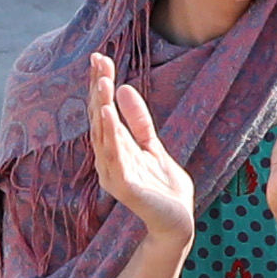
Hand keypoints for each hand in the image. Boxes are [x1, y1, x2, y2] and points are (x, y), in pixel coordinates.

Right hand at [79, 55, 197, 247]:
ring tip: (102, 80)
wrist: (178, 220)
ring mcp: (113, 172)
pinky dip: (109, 133)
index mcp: (115, 148)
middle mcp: (108, 159)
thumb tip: (124, 88)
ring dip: (101, 106)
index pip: (103, 110)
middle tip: (98, 60)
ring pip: (103, 134)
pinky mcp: (124, 185)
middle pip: (99, 118)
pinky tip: (107, 112)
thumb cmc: (164, 188)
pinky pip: (113, 155)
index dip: (101, 84)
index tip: (100, 57)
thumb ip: (139, 121)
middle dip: (98, 89)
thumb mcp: (152, 145)